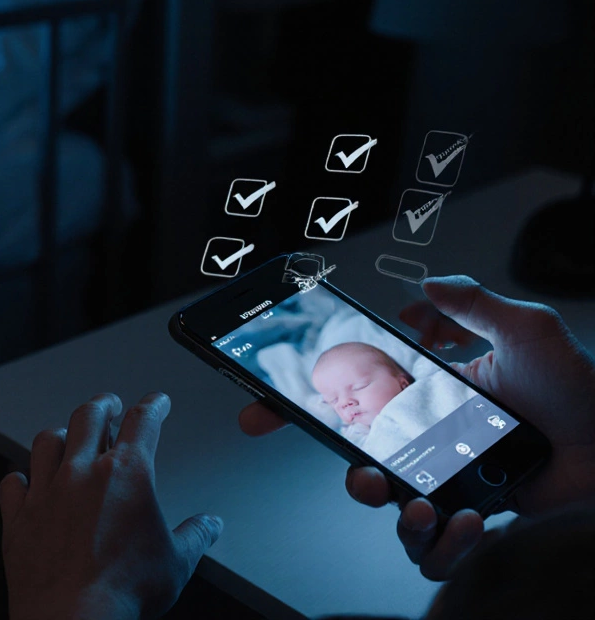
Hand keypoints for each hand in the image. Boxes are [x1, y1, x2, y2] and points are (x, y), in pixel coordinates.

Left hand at [0, 393, 222, 619]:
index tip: (155, 402)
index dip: (152, 405)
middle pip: (88, 417)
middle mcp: (81, 474)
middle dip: (103, 405)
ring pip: (45, 442)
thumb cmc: (123, 592)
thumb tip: (210, 525)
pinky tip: (25, 480)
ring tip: (66, 436)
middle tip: (109, 404)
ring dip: (59, 434)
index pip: (142, 422)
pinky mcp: (18, 517)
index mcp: (125, 475)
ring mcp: (46, 493)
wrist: (73, 619)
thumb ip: (196, 536)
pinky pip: (12, 483)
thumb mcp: (177, 563)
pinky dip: (19, 478)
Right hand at [238, 275, 594, 578]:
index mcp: (434, 391)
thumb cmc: (583, 392)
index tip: (268, 400)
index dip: (306, 398)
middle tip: (345, 462)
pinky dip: (438, 543)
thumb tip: (427, 283)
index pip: (357, 391)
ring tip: (419, 503)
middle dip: (336, 462)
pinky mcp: (470, 518)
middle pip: (356, 453)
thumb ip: (471, 302)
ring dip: (393, 510)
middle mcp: (432, 437)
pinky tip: (462, 521)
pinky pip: (433, 545)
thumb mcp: (527, 328)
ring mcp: (449, 480)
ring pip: (388, 505)